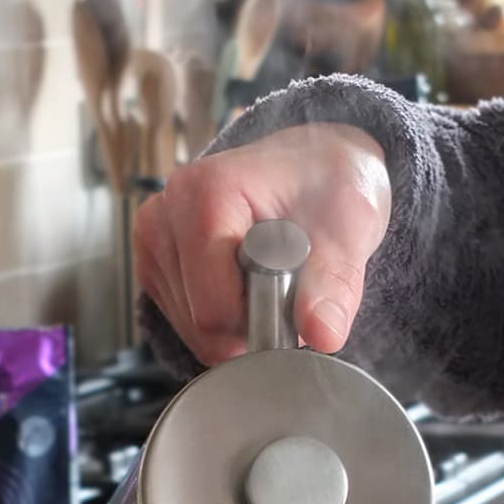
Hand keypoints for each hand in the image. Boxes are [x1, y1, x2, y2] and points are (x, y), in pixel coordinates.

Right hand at [134, 123, 390, 364]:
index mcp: (203, 193)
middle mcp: (163, 215)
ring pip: (192, 333)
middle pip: (200, 325)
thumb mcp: (351, 226)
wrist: (312, 169)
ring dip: (237, 327)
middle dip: (250, 327)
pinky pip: (185, 327)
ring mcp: (152, 242)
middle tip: (285, 288)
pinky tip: (242, 286)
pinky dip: (223, 324)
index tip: (295, 295)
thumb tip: (324, 335)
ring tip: (264, 281)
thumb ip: (335, 283)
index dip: (262, 321)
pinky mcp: (152, 266)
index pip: (215, 308)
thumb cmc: (328, 187)